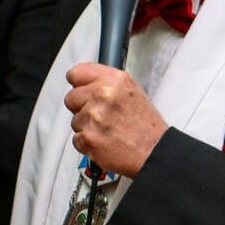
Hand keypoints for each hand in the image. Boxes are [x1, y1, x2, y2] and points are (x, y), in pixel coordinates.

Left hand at [64, 63, 167, 177]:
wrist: (154, 152)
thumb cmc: (145, 126)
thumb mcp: (132, 91)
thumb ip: (106, 83)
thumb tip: (85, 83)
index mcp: (114, 80)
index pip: (77, 73)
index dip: (78, 84)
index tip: (81, 90)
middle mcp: (103, 95)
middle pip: (70, 97)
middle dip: (80, 107)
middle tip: (98, 115)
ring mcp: (94, 117)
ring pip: (74, 120)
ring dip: (86, 127)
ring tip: (106, 130)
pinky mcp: (88, 138)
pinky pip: (76, 139)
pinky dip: (87, 143)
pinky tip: (103, 141)